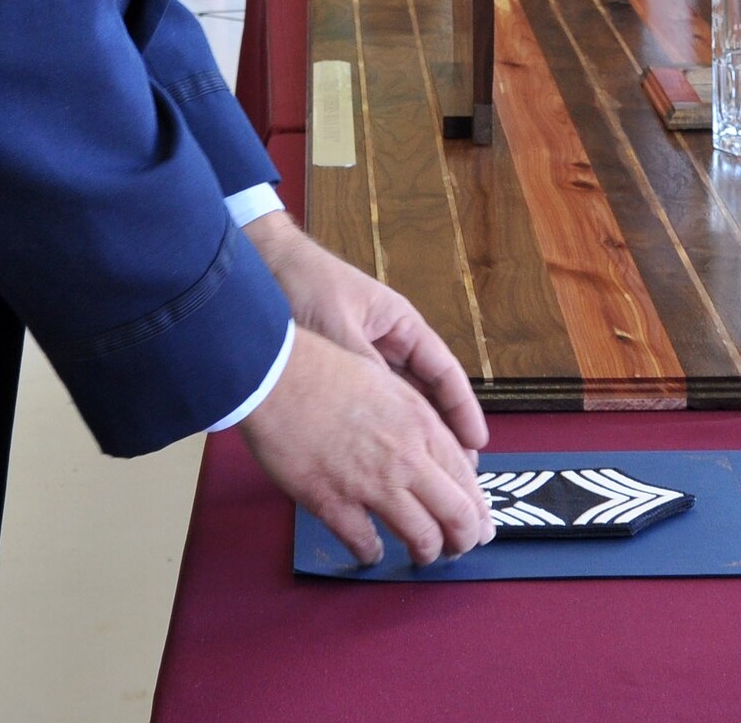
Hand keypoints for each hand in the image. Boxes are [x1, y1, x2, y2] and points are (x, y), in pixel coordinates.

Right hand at [240, 329, 491, 567]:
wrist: (270, 371)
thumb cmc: (318, 367)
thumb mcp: (382, 380)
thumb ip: (410, 417)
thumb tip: (424, 448)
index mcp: (419, 422)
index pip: (467, 479)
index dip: (477, 508)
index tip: (477, 523)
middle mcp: (405, 456)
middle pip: (458, 516)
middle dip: (464, 539)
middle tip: (457, 547)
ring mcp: (370, 483)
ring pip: (422, 538)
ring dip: (427, 552)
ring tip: (421, 554)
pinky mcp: (333, 501)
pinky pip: (366, 543)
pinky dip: (372, 553)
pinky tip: (369, 551)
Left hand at [247, 212, 486, 452]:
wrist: (263, 264)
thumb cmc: (305, 284)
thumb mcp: (339, 328)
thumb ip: (363, 368)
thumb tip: (389, 416)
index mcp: (401, 324)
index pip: (443, 372)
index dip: (462, 409)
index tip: (477, 443)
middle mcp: (390, 341)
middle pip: (427, 394)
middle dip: (443, 433)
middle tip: (458, 476)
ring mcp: (367, 356)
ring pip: (400, 404)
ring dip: (413, 436)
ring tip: (427, 475)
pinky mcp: (342, 370)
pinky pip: (371, 404)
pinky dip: (380, 428)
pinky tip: (383, 457)